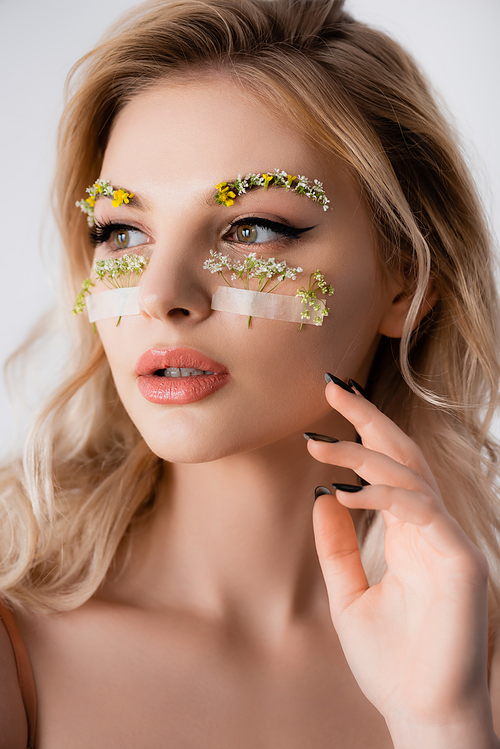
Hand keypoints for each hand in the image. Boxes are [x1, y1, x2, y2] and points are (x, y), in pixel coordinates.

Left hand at [307, 377, 493, 737]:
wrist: (420, 715)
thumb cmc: (389, 662)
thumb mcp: (348, 594)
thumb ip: (336, 546)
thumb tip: (320, 497)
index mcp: (411, 534)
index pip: (390, 468)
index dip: (364, 431)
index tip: (329, 405)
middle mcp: (434, 529)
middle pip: (404, 455)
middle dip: (368, 417)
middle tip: (331, 386)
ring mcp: (450, 541)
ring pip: (410, 475)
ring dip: (363, 454)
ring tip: (319, 444)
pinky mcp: (460, 560)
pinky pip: (418, 510)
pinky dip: (380, 496)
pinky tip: (343, 492)